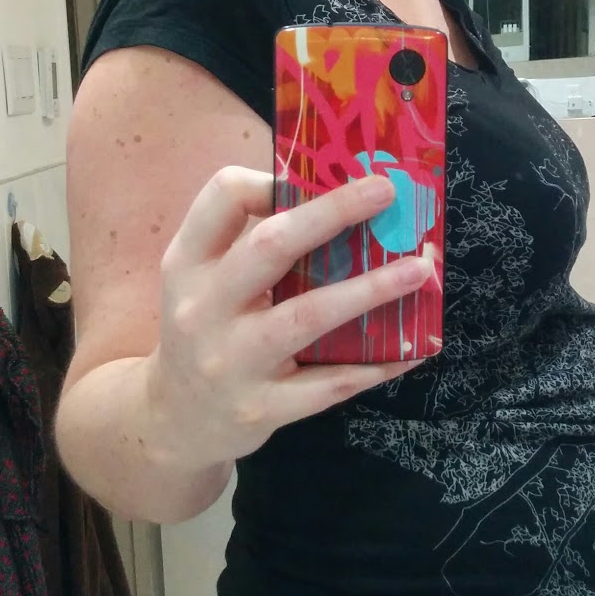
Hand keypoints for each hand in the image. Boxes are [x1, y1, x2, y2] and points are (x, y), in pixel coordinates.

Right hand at [147, 166, 432, 466]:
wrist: (174, 419)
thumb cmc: (206, 329)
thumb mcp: (204, 279)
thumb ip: (251, 239)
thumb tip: (339, 194)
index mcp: (189, 263)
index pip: (223, 198)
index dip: (271, 179)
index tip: (321, 176)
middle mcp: (204, 308)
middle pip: (272, 246)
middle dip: (334, 212)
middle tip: (387, 192)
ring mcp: (232, 362)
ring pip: (308, 316)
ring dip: (371, 289)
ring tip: (419, 268)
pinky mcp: (261, 408)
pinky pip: (330, 382)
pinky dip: (377, 362)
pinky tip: (416, 346)